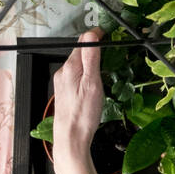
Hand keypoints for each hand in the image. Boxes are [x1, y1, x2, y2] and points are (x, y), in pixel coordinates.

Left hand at [50, 29, 105, 173]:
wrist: (71, 140)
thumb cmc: (83, 115)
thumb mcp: (92, 84)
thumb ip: (91, 58)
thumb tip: (92, 34)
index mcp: (70, 67)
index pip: (83, 41)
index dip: (97, 36)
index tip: (110, 36)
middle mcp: (63, 72)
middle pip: (80, 52)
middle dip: (95, 49)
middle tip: (112, 52)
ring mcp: (62, 82)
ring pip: (78, 65)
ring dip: (91, 62)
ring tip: (105, 68)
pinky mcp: (64, 92)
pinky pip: (76, 76)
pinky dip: (86, 75)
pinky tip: (94, 85)